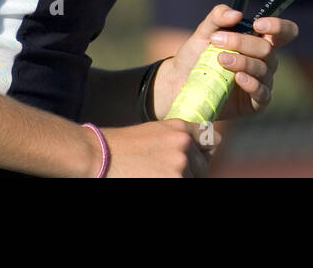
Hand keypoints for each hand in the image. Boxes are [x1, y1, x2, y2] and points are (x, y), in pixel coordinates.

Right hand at [99, 119, 218, 177]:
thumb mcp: (156, 131)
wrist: (99, 156)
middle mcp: (184, 144)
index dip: (207, 153)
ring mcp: (180, 165)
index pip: (213, 140)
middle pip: (204, 167)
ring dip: (181, 179)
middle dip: (192, 172)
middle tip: (166, 171)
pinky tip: (154, 177)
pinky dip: (172, 182)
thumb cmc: (123, 146)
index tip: (200, 159)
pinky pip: (185, 184)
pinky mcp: (174, 180)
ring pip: (193, 179)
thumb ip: (179, 138)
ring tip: (155, 174)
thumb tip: (203, 150)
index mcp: (181, 129)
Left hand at [154, 4, 298, 120]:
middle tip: (217, 40)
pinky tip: (237, 78)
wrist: (179, 84)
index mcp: (258, 42)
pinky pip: (262, 94)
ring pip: (264, 70)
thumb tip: (236, 14)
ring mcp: (261, 83)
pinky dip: (251, 84)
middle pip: (268, 49)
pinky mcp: (254, 104)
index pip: (283, 33)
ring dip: (243, 62)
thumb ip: (218, 17)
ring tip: (220, 59)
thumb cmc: (196, 56)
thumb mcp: (204, 32)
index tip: (258, 24)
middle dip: (243, 43)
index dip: (279, 27)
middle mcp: (264, 62)